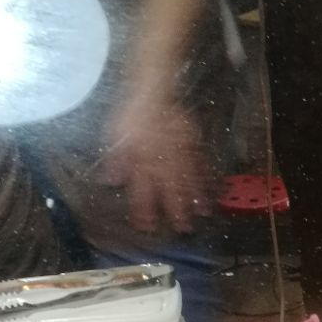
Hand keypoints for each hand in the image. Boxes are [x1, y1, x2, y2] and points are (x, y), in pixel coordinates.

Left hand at [100, 98, 208, 233]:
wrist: (154, 92)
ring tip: (203, 214)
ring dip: (196, 199)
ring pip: (189, 181)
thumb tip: (110, 181)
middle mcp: (162, 164)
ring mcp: (180, 155)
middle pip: (170, 193)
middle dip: (176, 212)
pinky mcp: (192, 144)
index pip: (142, 193)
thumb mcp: (116, 137)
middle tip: (183, 229)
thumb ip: (116, 161)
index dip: (144, 212)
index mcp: (141, 164)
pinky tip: (211, 187)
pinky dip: (206, 177)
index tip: (148, 228)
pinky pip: (200, 165)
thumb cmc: (132, 114)